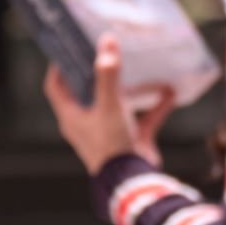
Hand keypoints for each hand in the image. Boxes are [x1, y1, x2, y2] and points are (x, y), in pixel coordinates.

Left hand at [44, 35, 177, 173]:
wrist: (133, 183)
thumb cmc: (111, 144)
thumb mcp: (109, 105)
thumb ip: (108, 74)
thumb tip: (107, 41)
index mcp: (71, 116)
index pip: (56, 87)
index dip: (59, 66)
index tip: (69, 46)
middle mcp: (86, 124)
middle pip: (86, 93)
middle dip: (96, 72)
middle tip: (105, 50)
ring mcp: (108, 133)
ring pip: (117, 105)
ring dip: (129, 89)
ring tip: (138, 67)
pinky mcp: (130, 142)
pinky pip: (142, 119)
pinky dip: (154, 107)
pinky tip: (169, 93)